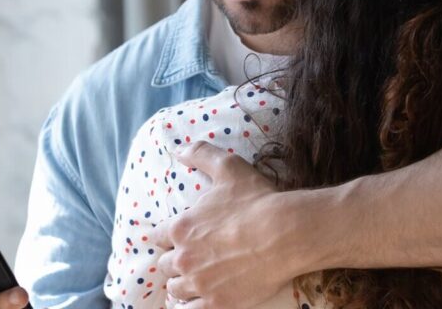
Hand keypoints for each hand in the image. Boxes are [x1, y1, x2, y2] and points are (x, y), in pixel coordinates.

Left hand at [150, 142, 309, 308]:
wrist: (286, 234)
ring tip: (196, 281)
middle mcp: (183, 258)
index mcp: (180, 227)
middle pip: (166, 265)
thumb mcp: (228, 167)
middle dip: (176, 261)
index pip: (155, 236)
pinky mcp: (216, 304)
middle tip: (190, 259)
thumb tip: (178, 148)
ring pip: (177, 290)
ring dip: (183, 285)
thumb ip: (200, 153)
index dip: (165, 236)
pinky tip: (201, 301)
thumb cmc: (257, 200)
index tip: (175, 237)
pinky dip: (193, 306)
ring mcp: (199, 284)